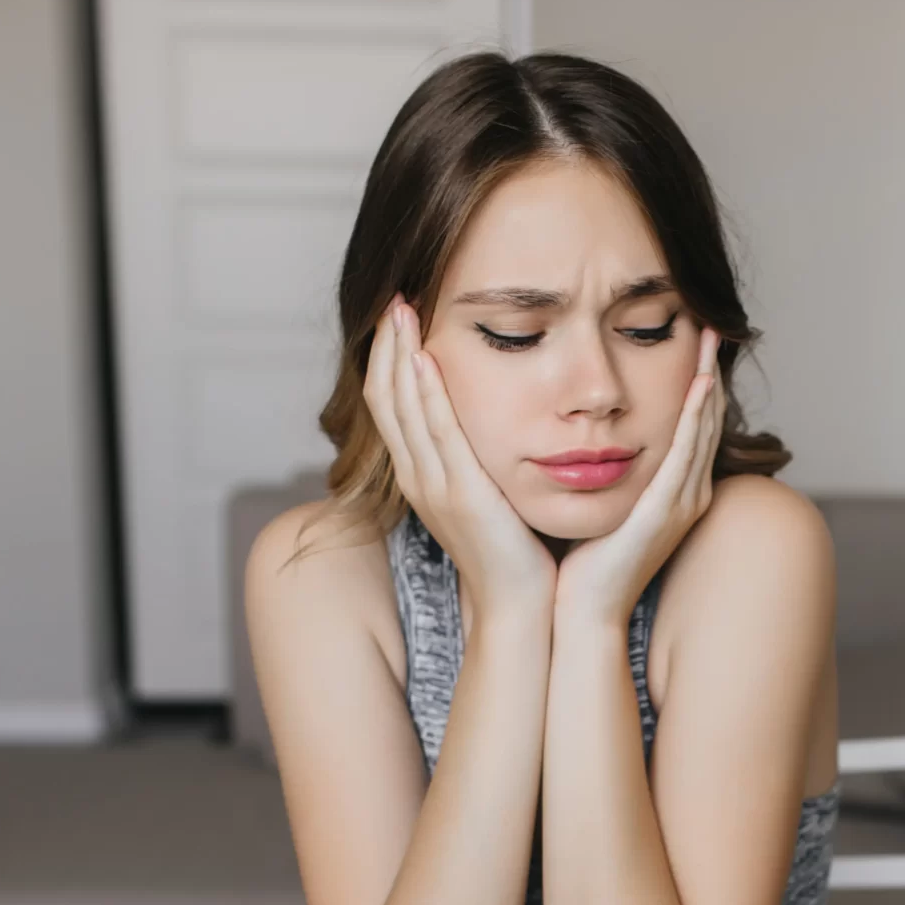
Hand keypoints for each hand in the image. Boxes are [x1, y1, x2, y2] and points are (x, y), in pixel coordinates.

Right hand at [364, 295, 555, 618]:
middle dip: (386, 345)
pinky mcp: (459, 494)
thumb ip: (477, 460)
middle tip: (394, 298)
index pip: (390, 405)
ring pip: (401, 408)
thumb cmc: (514, 552)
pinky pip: (436, 434)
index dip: (389, 359)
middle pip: (384, 398)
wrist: (520, 606)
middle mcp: (416, 478)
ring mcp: (433, 486)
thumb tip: (485, 424)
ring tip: (402, 311)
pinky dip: (427, 394)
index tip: (399, 317)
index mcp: (421, 476)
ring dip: (399, 356)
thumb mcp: (487, 495)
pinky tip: (426, 359)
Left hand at [554, 326, 724, 625]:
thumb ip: (602, 472)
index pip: (691, 429)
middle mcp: (687, 496)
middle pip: (705, 422)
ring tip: (709, 339)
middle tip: (711, 324)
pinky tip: (698, 386)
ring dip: (708, 382)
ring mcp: (682, 504)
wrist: (579, 610)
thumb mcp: (599, 505)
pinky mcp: (667, 512)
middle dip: (709, 372)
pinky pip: (687, 454)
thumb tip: (586, 440)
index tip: (690, 343)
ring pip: (702, 430)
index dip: (695, 386)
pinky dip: (695, 418)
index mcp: (672, 495)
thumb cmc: (581, 564)